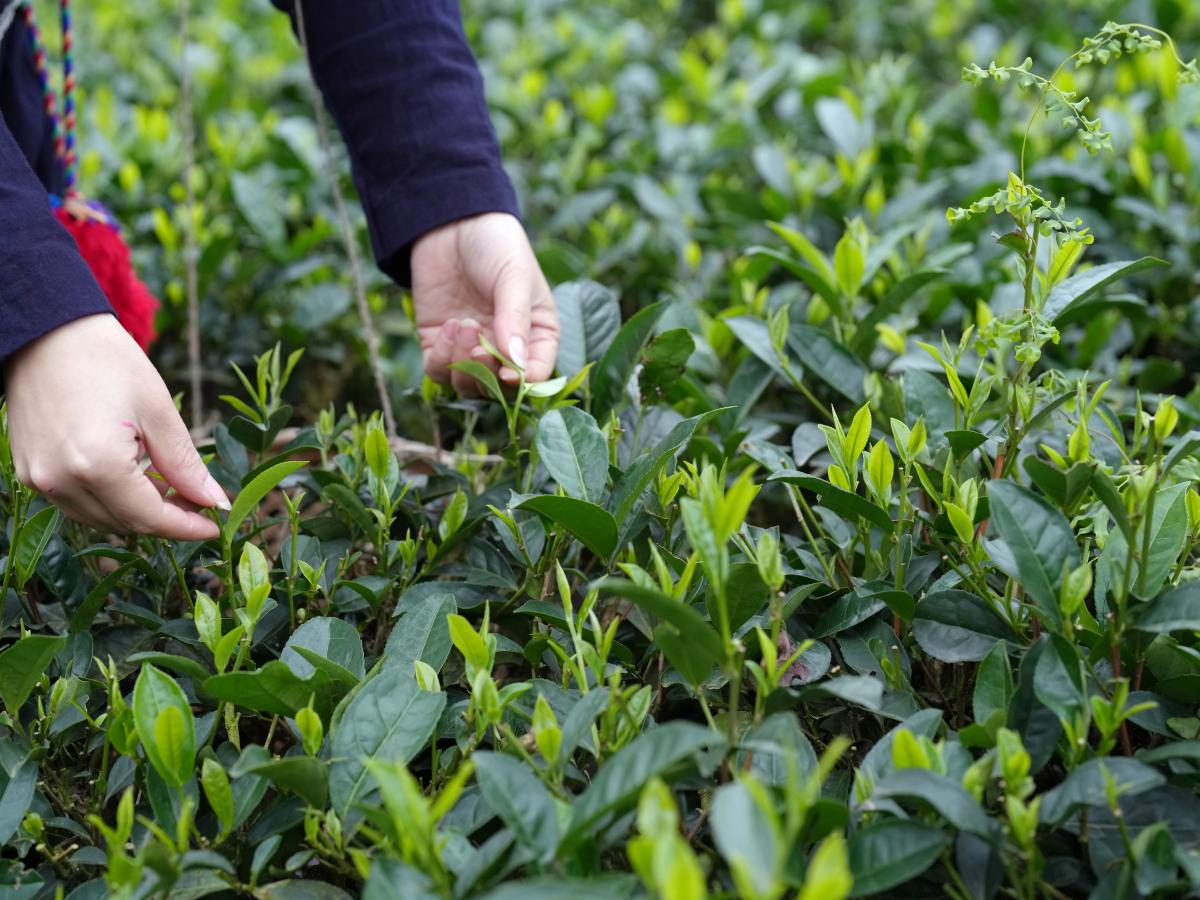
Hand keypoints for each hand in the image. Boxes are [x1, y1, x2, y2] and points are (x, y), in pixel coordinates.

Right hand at [4, 314, 227, 539]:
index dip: (186, 527)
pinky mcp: (28, 471)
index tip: (217, 526)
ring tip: (170, 485)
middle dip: (166, 519)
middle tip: (199, 501)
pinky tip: (134, 477)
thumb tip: (214, 503)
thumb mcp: (158, 410)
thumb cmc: (106, 360)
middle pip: (125, 523)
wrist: (46, 331)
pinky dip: (110, 499)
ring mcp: (38, 479)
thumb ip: (185, 465)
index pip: (149, 518)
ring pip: (100, 517)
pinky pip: (77, 502)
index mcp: (96, 465)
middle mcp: (60, 480)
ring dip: (138, 511)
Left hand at [412, 212, 559, 394]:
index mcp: (537, 334)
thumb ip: (515, 319)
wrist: (450, 222)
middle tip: (479, 344)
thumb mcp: (514, 276)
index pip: (537, 372)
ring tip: (462, 324)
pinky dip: (441, 357)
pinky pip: (438, 371)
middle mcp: (505, 348)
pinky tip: (449, 324)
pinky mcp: (440, 344)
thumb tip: (514, 363)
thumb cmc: (496, 245)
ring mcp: (471, 348)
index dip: (524, 381)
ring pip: (467, 385)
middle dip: (487, 373)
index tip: (509, 373)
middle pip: (500, 388)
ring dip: (463, 364)